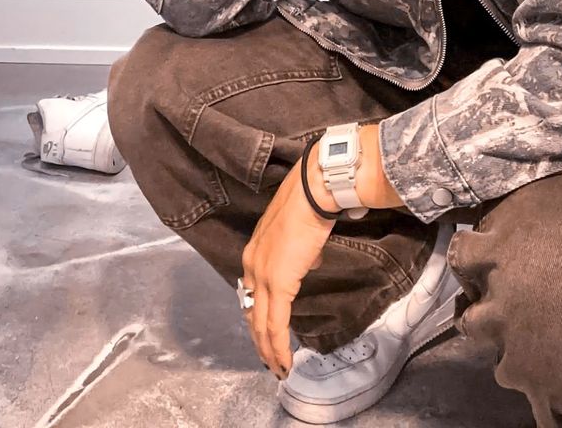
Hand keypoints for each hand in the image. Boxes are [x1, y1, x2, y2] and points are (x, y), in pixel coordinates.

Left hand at [240, 150, 336, 379]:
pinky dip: (279, 346)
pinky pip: (275, 324)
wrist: (311, 193)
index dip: (257, 316)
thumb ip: (299, 251)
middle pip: (250, 313)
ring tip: (277, 368)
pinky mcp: (278, 284)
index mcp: (254, 252)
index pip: (251, 293)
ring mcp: (262, 276)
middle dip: (259, 341)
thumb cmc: (309, 205)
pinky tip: (284, 361)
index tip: (265, 332)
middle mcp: (252, 266)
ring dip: (268, 350)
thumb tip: (309, 261)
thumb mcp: (299, 233)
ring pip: (260, 324)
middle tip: (269, 361)